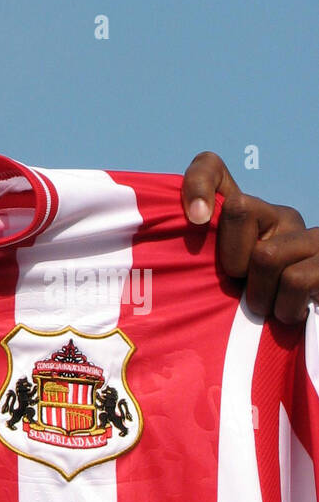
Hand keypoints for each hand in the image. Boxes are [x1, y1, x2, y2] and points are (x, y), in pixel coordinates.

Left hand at [181, 152, 317, 323]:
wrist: (294, 333)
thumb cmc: (245, 312)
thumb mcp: (213, 282)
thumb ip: (196, 251)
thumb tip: (195, 217)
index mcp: (248, 212)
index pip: (210, 167)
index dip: (196, 184)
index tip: (195, 218)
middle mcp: (280, 215)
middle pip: (237, 208)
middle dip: (232, 262)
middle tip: (242, 288)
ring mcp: (310, 236)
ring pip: (264, 254)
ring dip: (258, 295)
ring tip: (265, 307)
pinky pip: (294, 279)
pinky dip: (284, 307)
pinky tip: (288, 312)